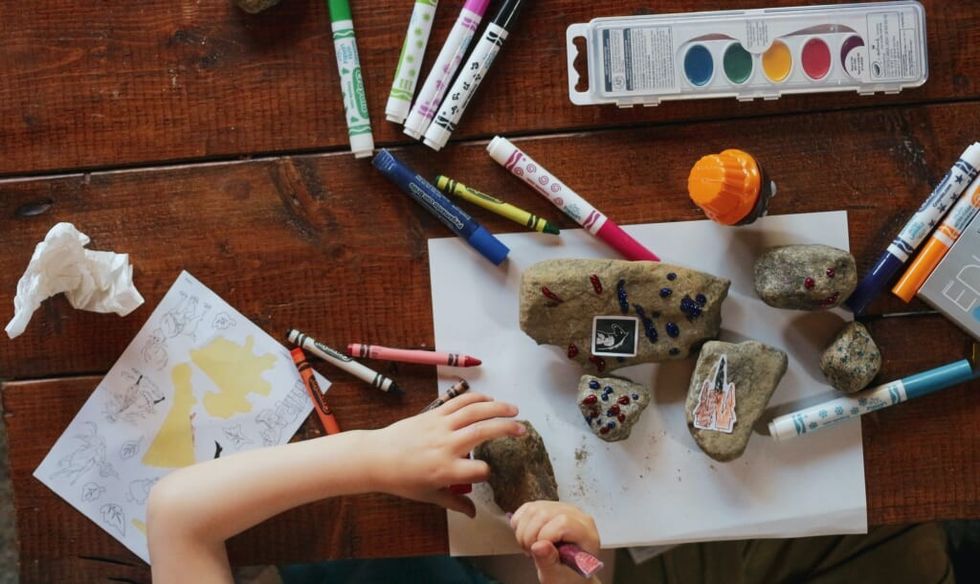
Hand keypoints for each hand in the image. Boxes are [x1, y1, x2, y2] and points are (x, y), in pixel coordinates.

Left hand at [365, 392, 523, 516]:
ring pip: (474, 411)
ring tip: (514, 409)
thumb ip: (455, 503)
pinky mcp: (434, 413)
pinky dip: (476, 398)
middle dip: (506, 429)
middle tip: (522, 430)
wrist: (376, 457)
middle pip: (483, 432)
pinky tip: (490, 399)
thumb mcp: (429, 496)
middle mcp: (446, 446)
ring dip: (497, 408)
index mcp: (447, 470)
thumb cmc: (402, 480)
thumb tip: (474, 514)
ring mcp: (440, 426)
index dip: (488, 472)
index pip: (479, 470)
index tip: (488, 473)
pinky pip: (458, 402)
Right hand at [510, 501, 600, 583]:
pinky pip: (527, 508)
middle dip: (530, 535)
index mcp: (586, 533)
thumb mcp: (558, 575)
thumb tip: (539, 546)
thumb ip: (549, 561)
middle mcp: (576, 515)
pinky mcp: (548, 506)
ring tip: (530, 546)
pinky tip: (527, 536)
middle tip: (531, 552)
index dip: (545, 535)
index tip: (538, 551)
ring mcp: (562, 508)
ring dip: (523, 530)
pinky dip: (520, 523)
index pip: (563, 522)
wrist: (566, 571)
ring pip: (533, 509)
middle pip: (544, 513)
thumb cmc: (567, 575)